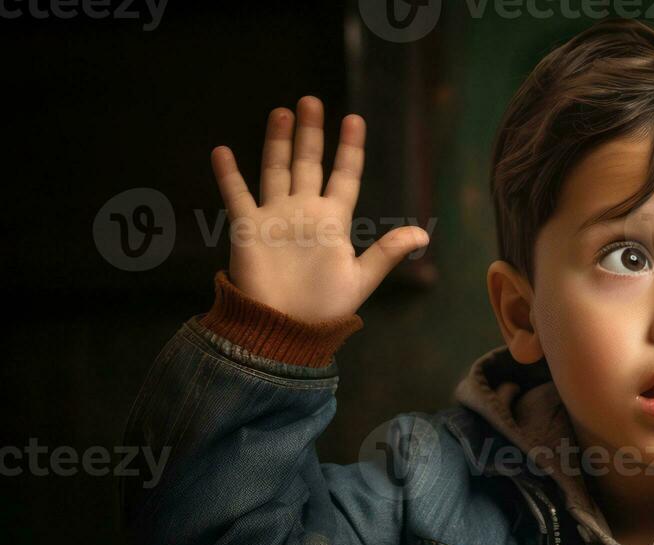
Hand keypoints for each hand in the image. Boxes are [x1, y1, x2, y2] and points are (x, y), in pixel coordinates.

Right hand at [209, 95, 429, 321]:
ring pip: (276, 169)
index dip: (349, 149)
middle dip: (311, 133)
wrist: (286, 326)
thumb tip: (422, 234)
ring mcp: (276, 217)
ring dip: (278, 142)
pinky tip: (222, 150)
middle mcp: (304, 212)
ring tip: (282, 112)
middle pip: (308, 163)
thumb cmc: (325, 307)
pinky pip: (237, 195)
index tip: (354, 119)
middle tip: (311, 101)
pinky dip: (229, 174)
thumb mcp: (361, 278)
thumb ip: (387, 252)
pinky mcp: (249, 227)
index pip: (344, 176)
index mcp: (333, 221)